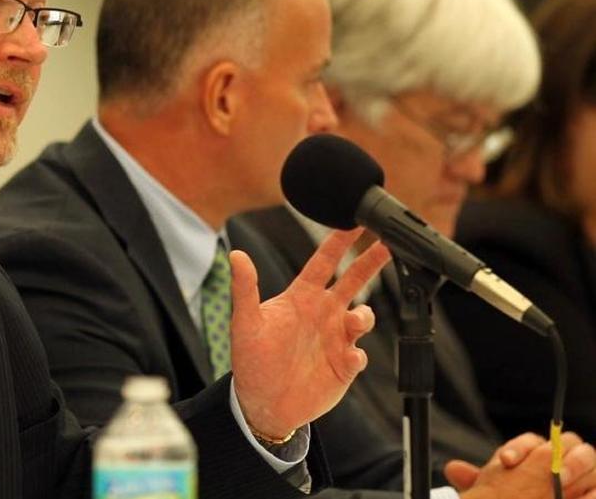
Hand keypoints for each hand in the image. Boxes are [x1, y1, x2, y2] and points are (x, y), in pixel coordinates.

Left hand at [230, 227, 388, 436]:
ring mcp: (336, 339)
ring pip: (363, 317)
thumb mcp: (245, 323)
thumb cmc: (251, 361)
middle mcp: (323, 313)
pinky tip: (350, 357)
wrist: (263, 404)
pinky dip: (358, 354)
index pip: (324, 262)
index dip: (339, 241)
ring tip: (355, 320)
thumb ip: (245, 289)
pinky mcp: (345, 365)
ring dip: (364, 316)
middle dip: (371, 261)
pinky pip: (359, 355)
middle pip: (354, 280)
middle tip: (388, 242)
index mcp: (301, 298)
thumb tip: (235, 255)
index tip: (354, 220)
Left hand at [454, 432, 595, 498]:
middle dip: (555, 453)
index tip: (505, 462)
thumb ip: (481, 480)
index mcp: (540, 453)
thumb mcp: (500, 491)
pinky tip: (582, 497)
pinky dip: (593, 490)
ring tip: (562, 482)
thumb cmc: (522, 496)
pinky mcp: (595, 489)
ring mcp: (585, 474)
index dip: (518, 448)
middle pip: (567, 441)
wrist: (537, 498)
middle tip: (544, 470)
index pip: (531, 441)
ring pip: (589, 456)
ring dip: (576, 466)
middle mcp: (564, 458)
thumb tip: (454, 469)